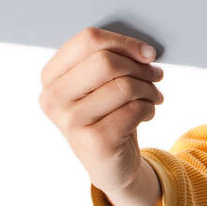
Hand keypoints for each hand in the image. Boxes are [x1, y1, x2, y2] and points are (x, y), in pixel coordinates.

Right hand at [38, 26, 164, 202]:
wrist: (110, 165)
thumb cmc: (107, 115)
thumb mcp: (100, 85)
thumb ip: (110, 60)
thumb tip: (144, 51)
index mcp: (51, 77)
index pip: (87, 40)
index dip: (124, 43)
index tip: (147, 53)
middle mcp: (53, 99)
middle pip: (105, 61)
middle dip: (139, 67)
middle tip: (155, 75)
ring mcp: (71, 122)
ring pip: (124, 86)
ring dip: (149, 89)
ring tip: (154, 96)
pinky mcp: (94, 141)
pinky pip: (134, 110)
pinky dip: (149, 108)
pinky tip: (147, 113)